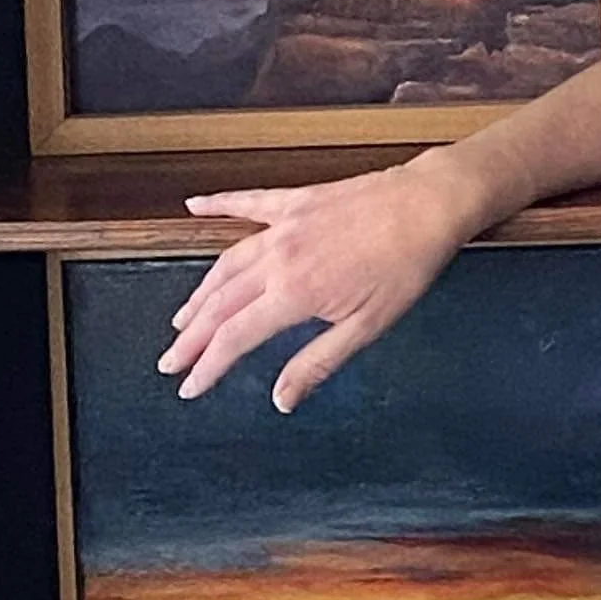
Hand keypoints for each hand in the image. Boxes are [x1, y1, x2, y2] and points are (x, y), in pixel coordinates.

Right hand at [155, 157, 481, 411]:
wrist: (430, 203)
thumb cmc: (407, 266)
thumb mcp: (367, 326)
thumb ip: (318, 363)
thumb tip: (281, 399)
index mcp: (293, 295)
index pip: (234, 339)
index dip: (207, 367)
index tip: (189, 389)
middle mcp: (278, 259)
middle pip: (220, 304)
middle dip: (191, 337)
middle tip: (170, 360)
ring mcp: (284, 225)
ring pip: (226, 262)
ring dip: (200, 291)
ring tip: (182, 316)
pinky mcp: (299, 200)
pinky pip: (248, 202)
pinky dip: (217, 203)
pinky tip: (193, 204)